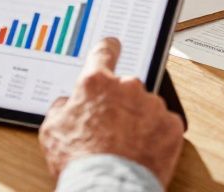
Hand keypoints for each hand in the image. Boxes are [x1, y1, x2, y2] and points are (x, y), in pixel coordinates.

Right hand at [39, 38, 183, 185]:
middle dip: (120, 103)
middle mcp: (128, 87)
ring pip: (147, 107)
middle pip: (126, 87)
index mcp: (97, 83)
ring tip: (125, 145)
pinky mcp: (171, 125)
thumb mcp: (52, 131)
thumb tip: (66, 103)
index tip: (113, 46)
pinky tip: (142, 150)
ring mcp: (153, 105)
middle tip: (110, 128)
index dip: (108, 49)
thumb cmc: (79, 160)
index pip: (104, 52)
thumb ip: (61, 107)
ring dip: (139, 120)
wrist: (107, 186)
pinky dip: (156, 136)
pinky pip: (164, 125)